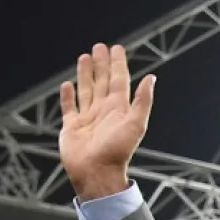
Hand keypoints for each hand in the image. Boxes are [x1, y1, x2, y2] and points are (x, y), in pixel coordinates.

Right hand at [58, 43, 154, 201]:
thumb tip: (151, 78)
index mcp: (118, 109)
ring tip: (84, 57)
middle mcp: (103, 111)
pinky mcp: (72, 128)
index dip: (118, 64)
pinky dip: (67, 96)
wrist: (97, 173)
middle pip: (102, 81)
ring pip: (86, 90)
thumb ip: (143, 100)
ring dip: (85, 74)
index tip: (116, 48)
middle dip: (101, 64)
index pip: (119, 80)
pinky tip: (67, 84)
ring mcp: (87, 119)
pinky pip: (69, 108)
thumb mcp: (135, 124)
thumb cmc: (117, 151)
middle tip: (98, 47)